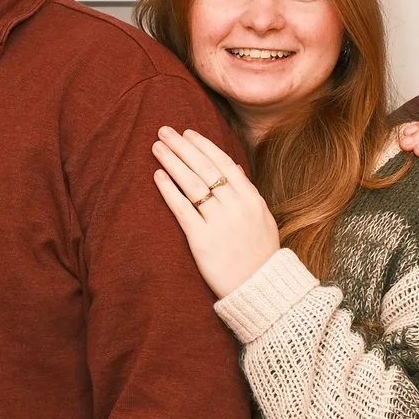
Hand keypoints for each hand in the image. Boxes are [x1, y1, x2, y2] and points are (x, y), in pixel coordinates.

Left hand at [151, 127, 281, 298]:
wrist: (260, 288)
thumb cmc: (260, 253)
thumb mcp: (262, 218)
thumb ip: (247, 192)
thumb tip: (235, 167)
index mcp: (251, 198)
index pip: (224, 163)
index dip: (203, 146)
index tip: (187, 132)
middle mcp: (236, 206)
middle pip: (204, 168)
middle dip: (182, 147)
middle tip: (164, 131)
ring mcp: (219, 222)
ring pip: (192, 184)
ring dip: (172, 162)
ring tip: (157, 147)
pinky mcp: (202, 240)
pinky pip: (183, 209)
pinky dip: (169, 190)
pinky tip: (157, 176)